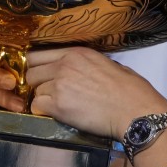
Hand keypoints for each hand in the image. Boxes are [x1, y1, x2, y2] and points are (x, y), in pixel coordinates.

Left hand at [0, 47, 166, 140]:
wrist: (136, 111)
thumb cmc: (131, 90)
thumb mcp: (109, 65)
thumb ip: (87, 64)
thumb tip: (81, 70)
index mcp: (77, 52)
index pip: (39, 54)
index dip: (37, 66)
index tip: (41, 76)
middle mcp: (64, 64)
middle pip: (31, 72)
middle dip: (37, 83)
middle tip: (48, 94)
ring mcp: (59, 83)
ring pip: (33, 90)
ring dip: (41, 99)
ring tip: (57, 107)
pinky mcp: (57, 105)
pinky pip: (36, 107)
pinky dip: (43, 112)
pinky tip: (57, 115)